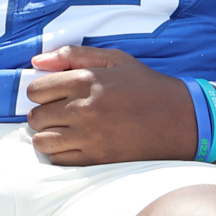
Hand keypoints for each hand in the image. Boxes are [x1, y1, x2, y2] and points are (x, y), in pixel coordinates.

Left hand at [25, 45, 197, 164]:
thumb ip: (72, 55)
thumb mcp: (114, 60)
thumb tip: (36, 62)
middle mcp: (84, 109)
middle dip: (43, 114)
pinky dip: (62, 153)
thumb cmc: (146, 86)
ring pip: (42, 141)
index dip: (40, 92)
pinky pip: (59, 160)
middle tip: (59, 113)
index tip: (52, 95)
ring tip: (64, 130)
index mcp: (86, 80)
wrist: (180, 119)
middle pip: (36, 117)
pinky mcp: (98, 159)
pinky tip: (76, 144)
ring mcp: (90, 137)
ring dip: (48, 135)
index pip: (35, 90)